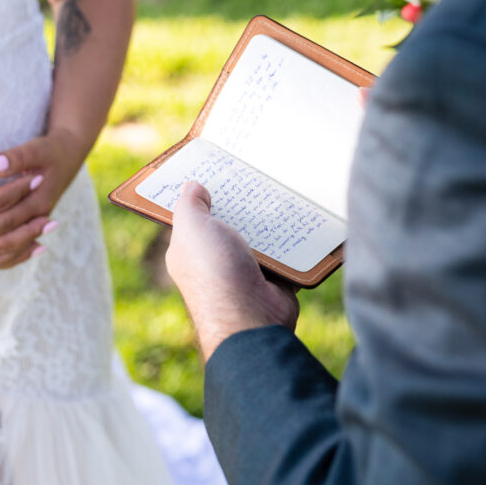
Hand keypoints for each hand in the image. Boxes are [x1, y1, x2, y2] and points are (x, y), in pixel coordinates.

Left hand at [0, 128, 83, 272]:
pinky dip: (0, 259)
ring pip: (12, 249)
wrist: (70, 158)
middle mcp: (40, 216)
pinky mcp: (33, 228)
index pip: (5, 207)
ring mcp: (37, 225)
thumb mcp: (37, 149)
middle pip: (7, 234)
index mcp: (40, 197)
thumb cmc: (50, 152)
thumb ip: (16, 157)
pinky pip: (17, 252)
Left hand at [166, 182, 299, 364]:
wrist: (252, 317)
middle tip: (254, 170)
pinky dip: (289, 237)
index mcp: (189, 250)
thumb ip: (189, 205)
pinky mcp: (272, 277)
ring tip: (280, 185)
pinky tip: (297, 213)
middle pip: (229, 222)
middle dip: (240, 202)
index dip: (201, 193)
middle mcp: (215, 260)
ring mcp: (244, 269)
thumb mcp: (192, 229)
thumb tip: (192, 186)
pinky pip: (282, 250)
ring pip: (257, 234)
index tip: (216, 168)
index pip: (193, 216)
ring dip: (267, 218)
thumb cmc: (215, 273)